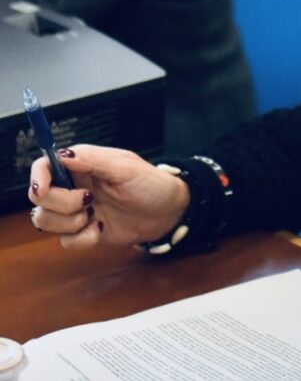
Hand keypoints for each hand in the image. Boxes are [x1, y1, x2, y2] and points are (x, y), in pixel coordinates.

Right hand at [28, 145, 189, 249]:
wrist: (168, 213)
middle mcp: (73, 186)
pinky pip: (65, 241)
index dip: (37, 176)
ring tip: (95, 216)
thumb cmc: (151, 184)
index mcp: (81, 165)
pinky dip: (82, 239)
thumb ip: (91, 159)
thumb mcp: (125, 167)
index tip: (43, 188)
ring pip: (46, 221)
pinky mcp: (83, 231)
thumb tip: (60, 154)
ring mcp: (76, 210)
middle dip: (60, 203)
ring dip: (70, 222)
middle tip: (88, 200)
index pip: (44, 165)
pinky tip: (100, 230)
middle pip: (39, 197)